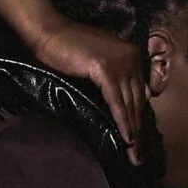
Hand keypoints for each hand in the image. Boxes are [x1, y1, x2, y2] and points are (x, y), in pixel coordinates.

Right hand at [28, 13, 145, 159]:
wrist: (47, 31)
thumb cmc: (65, 47)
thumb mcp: (96, 63)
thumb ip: (112, 78)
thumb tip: (125, 104)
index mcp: (131, 55)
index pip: (139, 92)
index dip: (138, 118)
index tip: (138, 140)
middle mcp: (131, 58)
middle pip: (138, 100)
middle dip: (138, 130)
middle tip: (138, 155)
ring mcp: (120, 63)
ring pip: (129, 104)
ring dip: (132, 132)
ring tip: (132, 154)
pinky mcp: (106, 70)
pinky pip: (116, 102)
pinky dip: (121, 122)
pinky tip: (125, 138)